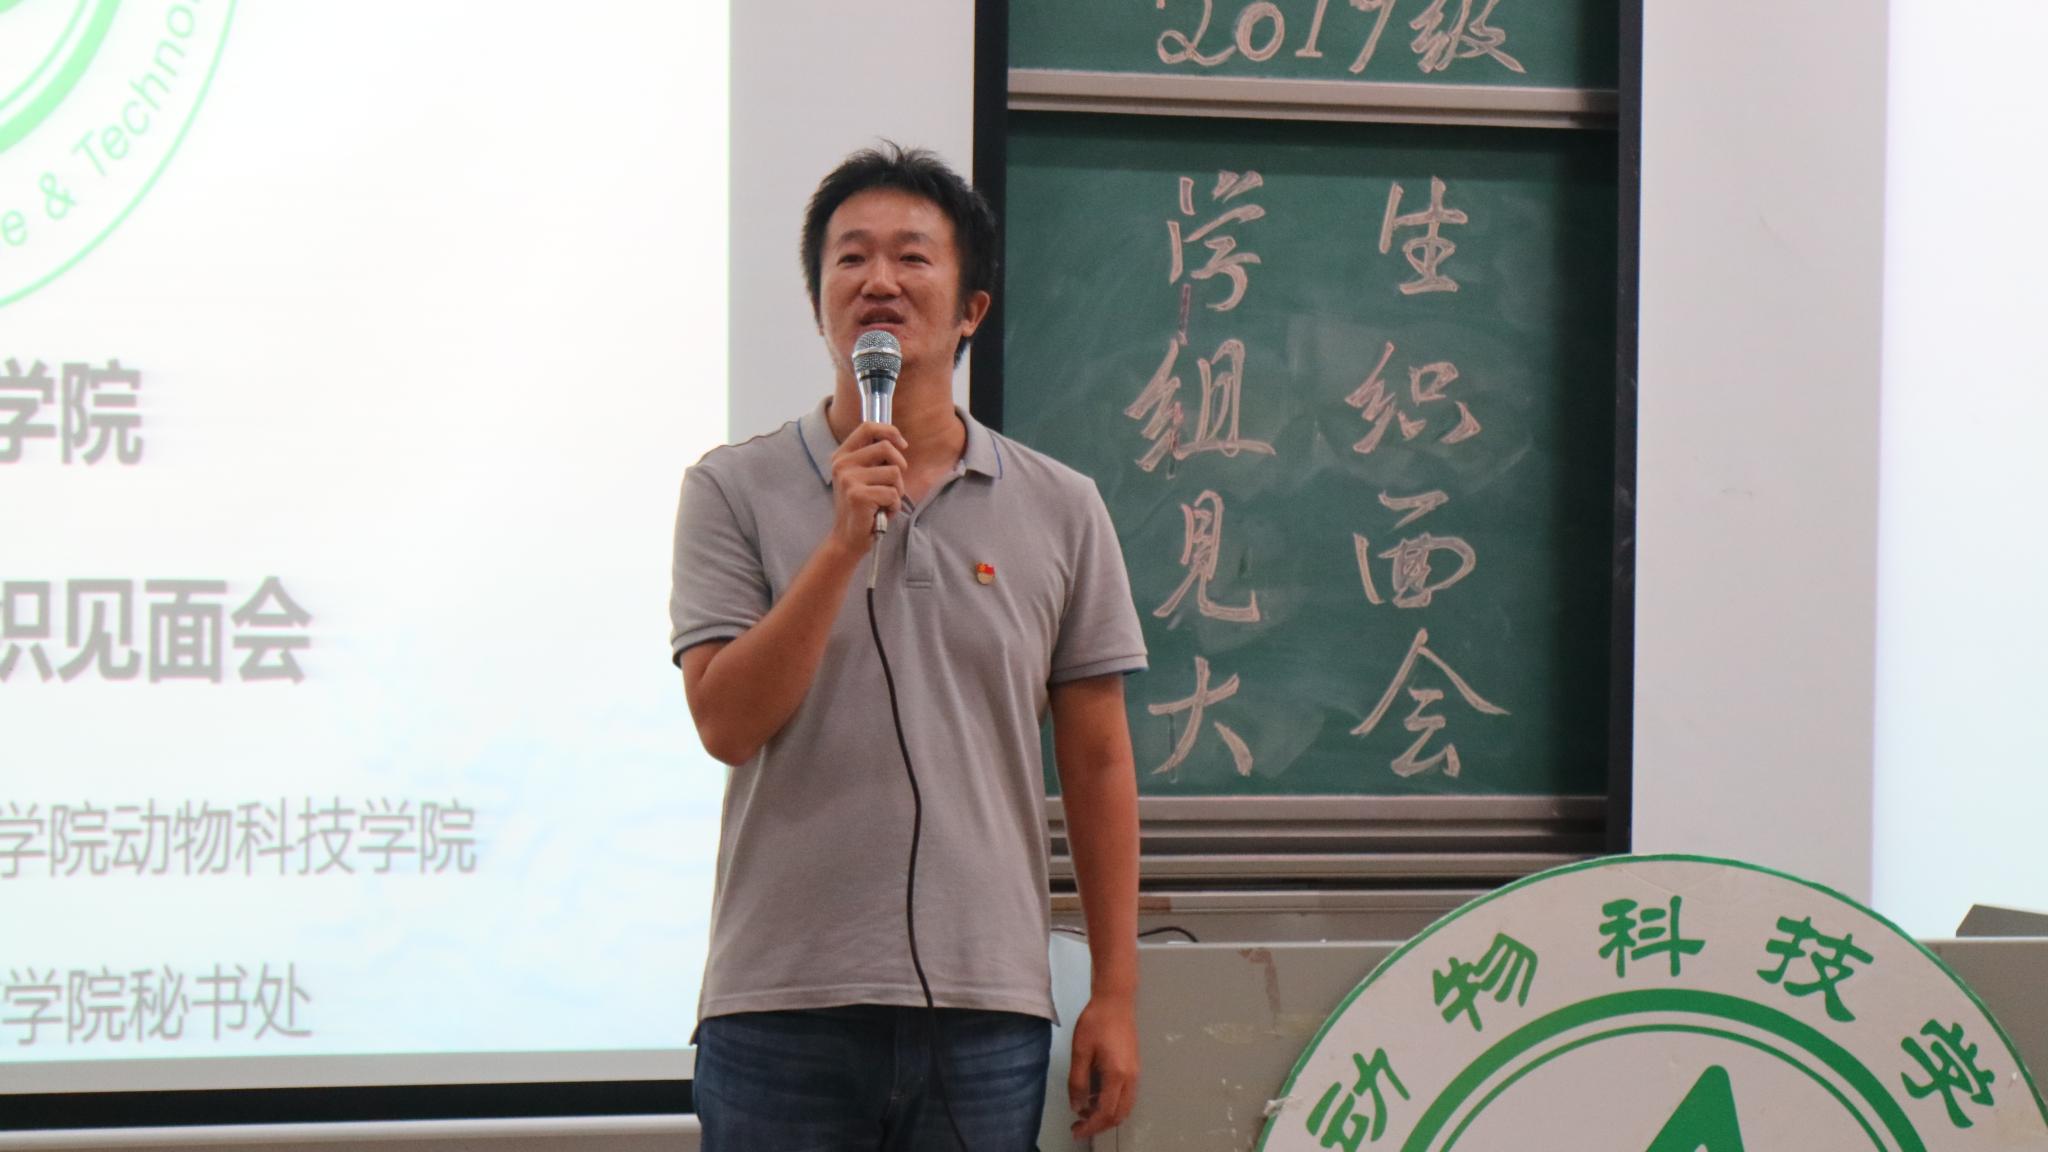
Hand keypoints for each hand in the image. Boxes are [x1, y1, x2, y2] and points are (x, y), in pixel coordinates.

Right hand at [825, 422, 907, 555]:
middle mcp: (842, 464)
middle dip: (899, 467)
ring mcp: (848, 479)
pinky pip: (892, 494)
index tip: (902, 445)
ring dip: (897, 490)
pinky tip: (881, 513)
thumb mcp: (863, 476)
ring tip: (884, 502)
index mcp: (842, 455)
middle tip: (893, 485)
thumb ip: (874, 458)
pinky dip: (893, 506)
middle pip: (885, 448)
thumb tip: (897, 441)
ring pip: (894, 473)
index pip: (867, 427)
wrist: (848, 538)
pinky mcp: (858, 495)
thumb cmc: (862, 507)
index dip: (889, 431)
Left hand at [1068, 994, 1138, 1139]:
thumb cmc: (1095, 1023)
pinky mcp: (1134, 1068)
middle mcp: (1131, 1079)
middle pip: (1119, 1115)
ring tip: (1084, 1110)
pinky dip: (1112, 1104)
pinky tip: (1095, 1096)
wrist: (1116, 1001)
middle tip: (1078, 1125)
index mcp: (1117, 1075)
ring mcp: (1135, 1074)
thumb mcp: (1080, 1051)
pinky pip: (1126, 1096)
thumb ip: (1077, 1081)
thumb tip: (1077, 1106)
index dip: (1090, 1126)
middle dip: (1099, 1125)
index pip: (1105, 1113)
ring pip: (1124, 1107)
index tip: (1075, 1132)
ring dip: (1106, 1115)